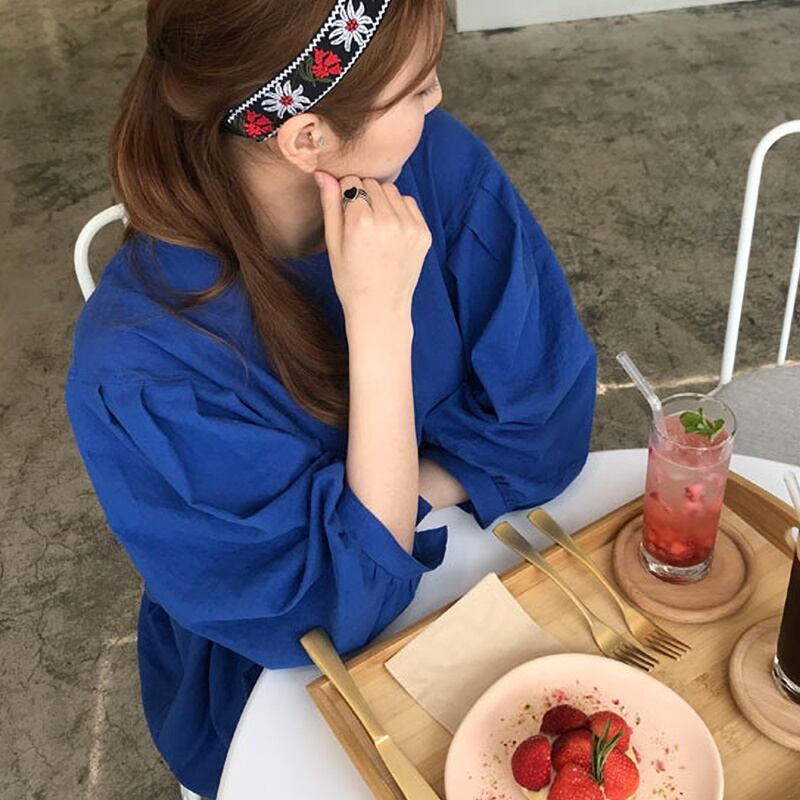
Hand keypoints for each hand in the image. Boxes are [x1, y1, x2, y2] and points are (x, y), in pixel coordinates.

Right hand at [314, 171, 431, 321]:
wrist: (381, 308)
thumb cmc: (351, 280)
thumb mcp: (333, 244)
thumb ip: (329, 205)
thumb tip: (322, 173)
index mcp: (361, 222)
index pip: (352, 182)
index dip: (345, 194)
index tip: (345, 213)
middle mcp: (388, 221)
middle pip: (373, 184)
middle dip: (364, 196)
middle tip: (360, 223)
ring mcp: (409, 227)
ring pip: (392, 191)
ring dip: (382, 201)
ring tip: (376, 228)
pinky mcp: (423, 233)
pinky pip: (409, 203)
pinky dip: (399, 210)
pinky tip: (390, 232)